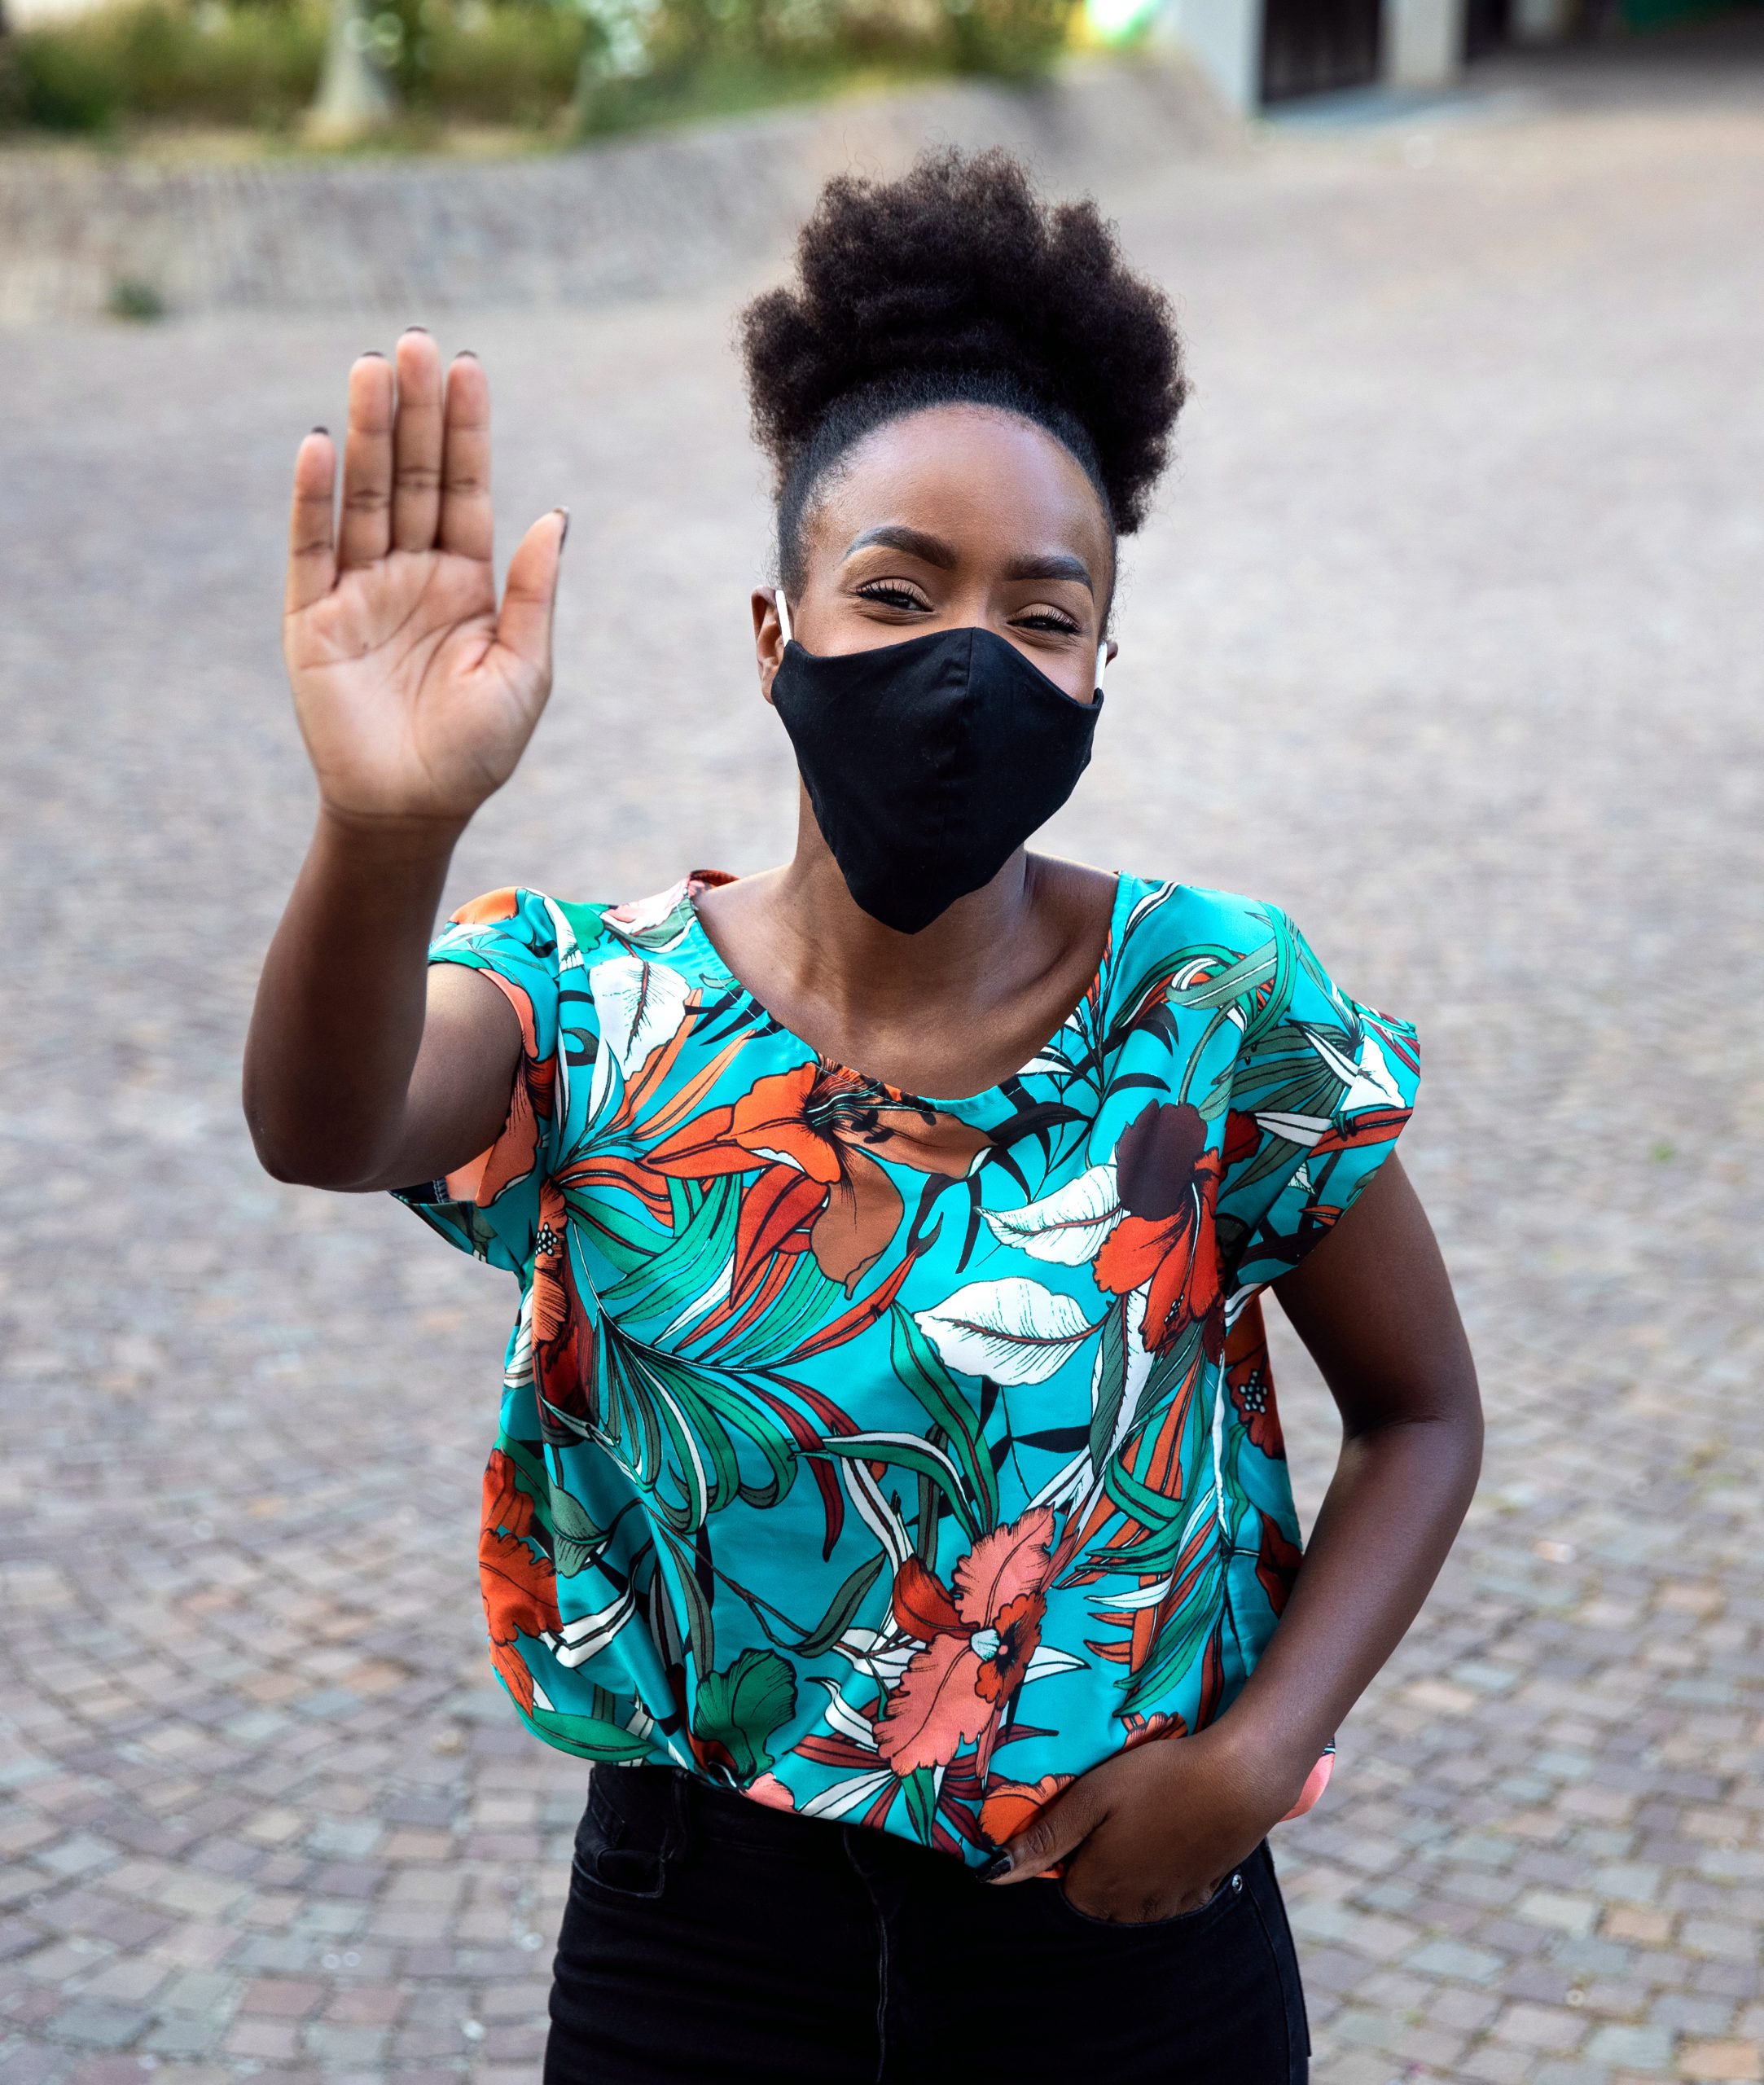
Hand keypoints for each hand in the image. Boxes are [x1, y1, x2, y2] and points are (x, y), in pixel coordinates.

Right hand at [284, 331, 565, 832]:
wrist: (414, 811)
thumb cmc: (477, 752)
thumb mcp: (524, 670)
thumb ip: (533, 593)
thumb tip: (555, 515)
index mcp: (467, 583)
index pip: (464, 489)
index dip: (464, 431)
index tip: (467, 366)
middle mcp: (411, 575)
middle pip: (411, 477)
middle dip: (415, 412)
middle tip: (418, 343)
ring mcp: (359, 591)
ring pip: (363, 497)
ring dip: (368, 434)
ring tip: (375, 368)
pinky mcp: (312, 617)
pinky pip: (311, 546)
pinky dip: (314, 497)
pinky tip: (323, 443)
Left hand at [983, 1723, 1299, 1923]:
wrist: (1239, 1780)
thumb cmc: (1157, 1779)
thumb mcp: (1091, 1797)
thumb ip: (1045, 1839)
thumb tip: (991, 1878)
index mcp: (1097, 1890)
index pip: (1062, 1885)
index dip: (1065, 1848)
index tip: (1078, 1813)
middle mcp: (1131, 1910)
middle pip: (1096, 1896)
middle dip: (1094, 1863)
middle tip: (1110, 1813)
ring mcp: (1171, 1904)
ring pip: (1132, 1899)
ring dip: (1128, 1869)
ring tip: (1139, 1819)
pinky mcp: (1202, 1891)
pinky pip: (1167, 1894)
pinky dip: (1162, 1872)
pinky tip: (1169, 1835)